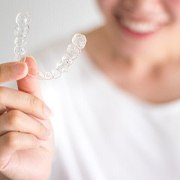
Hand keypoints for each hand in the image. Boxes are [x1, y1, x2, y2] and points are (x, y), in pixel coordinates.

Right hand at [0, 57, 53, 179]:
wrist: (39, 159)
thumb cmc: (36, 132)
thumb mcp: (36, 107)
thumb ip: (30, 86)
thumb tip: (28, 59)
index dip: (5, 71)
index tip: (24, 66)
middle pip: (3, 96)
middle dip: (32, 103)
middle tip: (47, 113)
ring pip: (13, 118)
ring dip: (37, 126)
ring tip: (42, 133)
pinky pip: (14, 139)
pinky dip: (32, 139)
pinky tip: (34, 143)